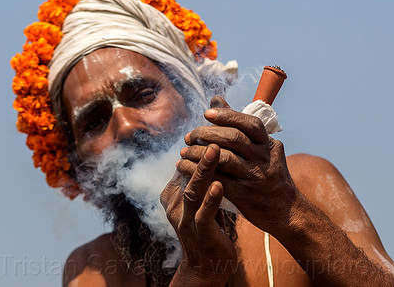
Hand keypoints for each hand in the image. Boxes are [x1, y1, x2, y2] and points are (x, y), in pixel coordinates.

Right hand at [160, 144, 236, 285]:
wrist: (206, 265)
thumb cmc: (208, 226)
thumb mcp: (200, 198)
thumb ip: (201, 177)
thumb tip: (211, 147)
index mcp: (173, 192)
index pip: (184, 164)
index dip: (196, 147)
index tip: (210, 128)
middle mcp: (175, 203)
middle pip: (185, 172)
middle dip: (199, 152)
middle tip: (210, 132)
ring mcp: (184, 219)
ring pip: (193, 190)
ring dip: (204, 169)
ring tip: (215, 150)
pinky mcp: (198, 233)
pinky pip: (203, 214)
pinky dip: (211, 199)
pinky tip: (220, 185)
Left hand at [177, 97, 297, 234]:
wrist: (286, 212)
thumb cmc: (270, 176)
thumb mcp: (263, 150)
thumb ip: (240, 126)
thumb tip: (216, 100)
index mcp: (270, 145)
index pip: (250, 124)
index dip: (227, 116)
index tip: (206, 114)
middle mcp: (264, 159)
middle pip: (234, 138)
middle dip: (207, 134)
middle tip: (190, 135)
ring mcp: (255, 177)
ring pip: (223, 158)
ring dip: (199, 153)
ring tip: (184, 151)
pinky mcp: (244, 194)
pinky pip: (216, 178)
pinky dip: (197, 171)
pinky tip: (184, 168)